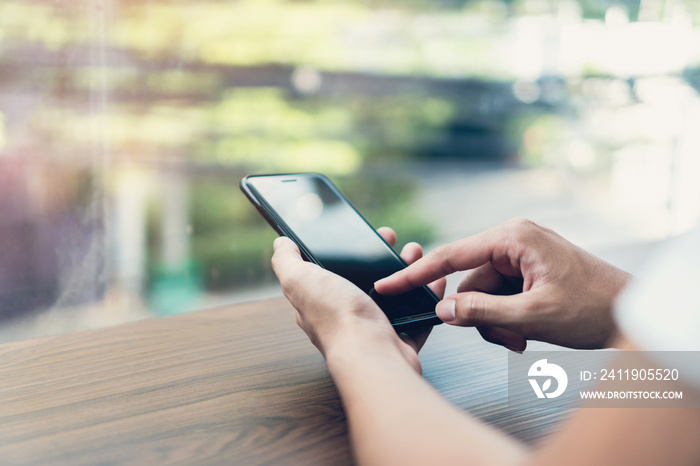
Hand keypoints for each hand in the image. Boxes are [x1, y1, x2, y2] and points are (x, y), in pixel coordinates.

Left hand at [271, 227, 445, 372]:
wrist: (374, 354)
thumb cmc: (336, 319)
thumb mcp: (300, 280)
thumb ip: (287, 262)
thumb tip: (280, 244)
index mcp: (321, 301)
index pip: (332, 270)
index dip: (347, 250)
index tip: (364, 232)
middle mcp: (346, 316)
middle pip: (366, 278)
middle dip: (381, 255)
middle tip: (393, 239)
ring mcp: (375, 329)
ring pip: (394, 293)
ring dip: (406, 270)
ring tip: (416, 253)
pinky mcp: (401, 338)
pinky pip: (417, 313)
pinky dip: (426, 295)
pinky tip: (434, 280)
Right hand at [375, 218, 631, 349]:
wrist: (630, 311)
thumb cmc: (593, 306)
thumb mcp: (533, 314)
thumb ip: (483, 312)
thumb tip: (443, 310)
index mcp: (512, 238)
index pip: (451, 256)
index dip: (416, 274)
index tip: (387, 284)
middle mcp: (511, 240)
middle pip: (468, 282)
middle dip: (478, 316)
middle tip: (506, 341)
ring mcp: (519, 256)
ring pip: (481, 294)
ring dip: (494, 323)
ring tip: (521, 340)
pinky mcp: (525, 271)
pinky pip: (498, 296)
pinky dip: (505, 320)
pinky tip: (525, 334)